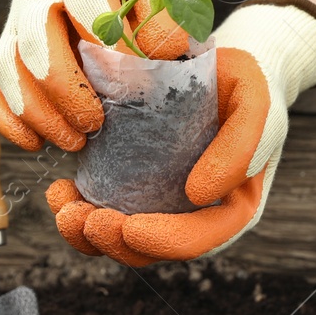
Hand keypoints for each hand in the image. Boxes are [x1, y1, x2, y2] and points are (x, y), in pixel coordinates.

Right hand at [0, 0, 188, 151]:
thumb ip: (167, 8)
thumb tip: (163, 53)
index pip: (86, 1)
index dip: (112, 45)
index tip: (141, 79)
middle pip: (35, 40)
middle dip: (66, 90)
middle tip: (97, 122)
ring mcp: (15, 19)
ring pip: (7, 69)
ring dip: (39, 113)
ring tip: (76, 140)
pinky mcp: (7, 49)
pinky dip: (8, 121)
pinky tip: (37, 142)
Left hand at [45, 3, 315, 264]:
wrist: (217, 65)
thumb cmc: (242, 84)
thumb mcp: (256, 103)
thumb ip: (243, 145)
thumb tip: (198, 194)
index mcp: (231, 207)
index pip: (200, 238)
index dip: (165, 241)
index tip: (131, 228)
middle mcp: (195, 215)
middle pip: (154, 249)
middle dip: (116, 244)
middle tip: (86, 221)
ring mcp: (161, 203)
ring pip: (122, 237)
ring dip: (88, 234)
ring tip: (65, 212)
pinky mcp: (132, 185)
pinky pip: (104, 207)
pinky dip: (78, 205)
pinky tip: (60, 190)